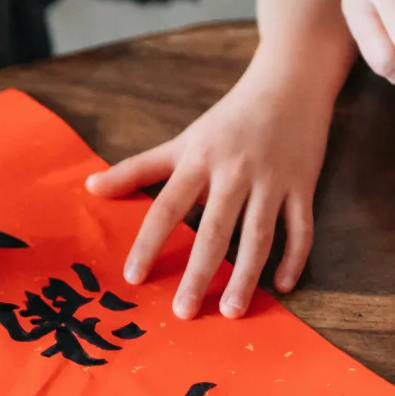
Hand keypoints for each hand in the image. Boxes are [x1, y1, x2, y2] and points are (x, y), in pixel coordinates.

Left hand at [86, 71, 330, 317]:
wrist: (290, 83)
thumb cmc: (229, 118)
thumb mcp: (183, 140)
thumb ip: (137, 168)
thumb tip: (90, 188)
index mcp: (200, 161)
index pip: (167, 207)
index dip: (149, 243)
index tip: (133, 278)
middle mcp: (235, 173)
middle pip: (215, 229)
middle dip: (200, 273)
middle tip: (184, 312)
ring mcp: (272, 181)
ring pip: (259, 235)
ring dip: (247, 275)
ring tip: (231, 311)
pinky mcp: (303, 186)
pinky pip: (301, 228)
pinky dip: (294, 258)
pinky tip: (282, 287)